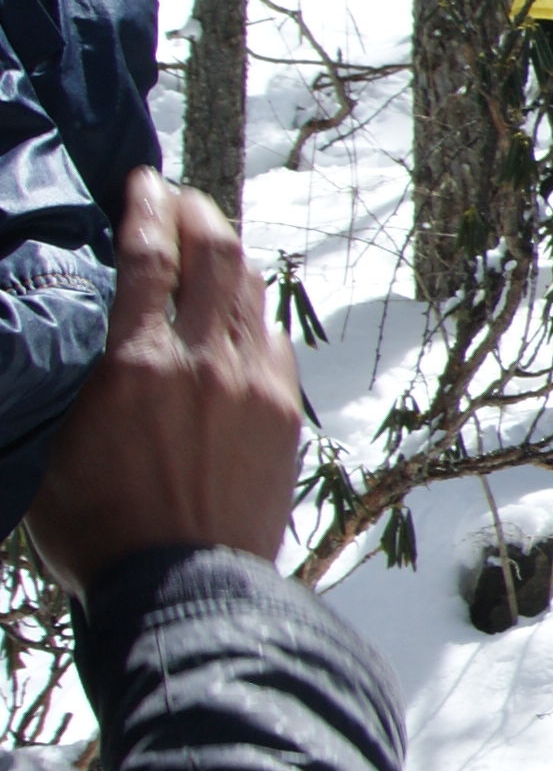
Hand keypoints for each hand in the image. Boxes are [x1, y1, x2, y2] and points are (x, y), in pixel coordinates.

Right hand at [28, 173, 304, 592]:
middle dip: (198, 214)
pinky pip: (271, 341)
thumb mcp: (50, 448)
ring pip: (250, 292)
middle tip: (183, 201)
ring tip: (211, 244)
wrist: (183, 588)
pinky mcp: (284, 413)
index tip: (144, 182)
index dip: (148, 206)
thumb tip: (66, 338)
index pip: (148, 254)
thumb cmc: (100, 530)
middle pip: (214, 254)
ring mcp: (253, 384)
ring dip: (230, 257)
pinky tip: (238, 314)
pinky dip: (252, 313)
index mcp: (134, 363)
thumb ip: (67, 380)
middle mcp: (202, 361)